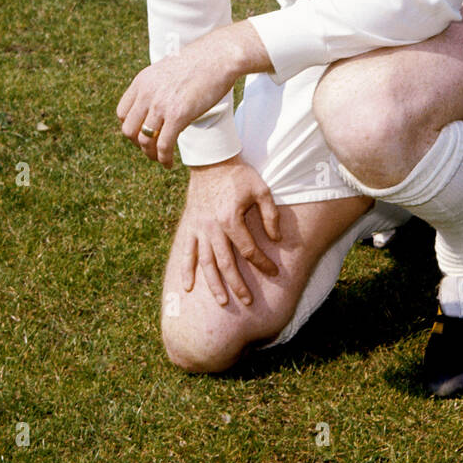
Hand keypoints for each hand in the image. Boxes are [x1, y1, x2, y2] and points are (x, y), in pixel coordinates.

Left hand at [117, 22, 271, 167]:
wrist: (219, 56)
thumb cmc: (201, 62)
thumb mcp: (169, 70)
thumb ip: (159, 86)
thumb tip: (161, 99)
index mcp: (142, 81)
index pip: (122, 113)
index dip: (130, 127)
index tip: (142, 133)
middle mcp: (147, 93)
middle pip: (129, 129)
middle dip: (138, 143)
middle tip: (150, 148)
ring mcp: (161, 105)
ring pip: (144, 140)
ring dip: (150, 154)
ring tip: (160, 159)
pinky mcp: (178, 115)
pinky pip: (163, 145)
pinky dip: (163, 158)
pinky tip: (168, 163)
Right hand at [179, 158, 280, 306]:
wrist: (211, 161)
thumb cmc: (239, 175)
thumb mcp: (261, 189)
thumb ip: (270, 215)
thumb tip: (276, 239)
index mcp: (231, 219)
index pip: (249, 250)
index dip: (263, 263)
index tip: (274, 271)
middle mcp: (213, 228)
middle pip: (226, 264)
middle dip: (238, 285)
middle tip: (249, 301)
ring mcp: (199, 228)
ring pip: (206, 263)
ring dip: (214, 285)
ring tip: (224, 302)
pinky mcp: (190, 226)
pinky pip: (187, 252)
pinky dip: (186, 270)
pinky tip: (188, 288)